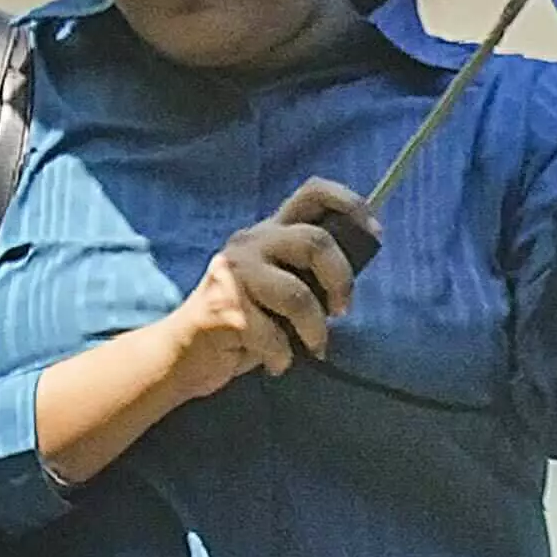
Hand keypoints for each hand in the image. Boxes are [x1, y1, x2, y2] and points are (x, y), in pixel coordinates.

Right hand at [176, 179, 371, 384]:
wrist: (183, 355)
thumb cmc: (242, 323)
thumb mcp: (278, 287)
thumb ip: (306, 272)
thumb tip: (352, 272)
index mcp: (269, 232)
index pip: (313, 193)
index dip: (350, 204)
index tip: (374, 233)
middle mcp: (250, 243)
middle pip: (315, 242)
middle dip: (341, 281)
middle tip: (342, 311)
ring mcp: (233, 273)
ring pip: (298, 294)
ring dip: (315, 330)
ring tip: (312, 347)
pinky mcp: (224, 307)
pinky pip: (272, 334)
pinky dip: (282, 356)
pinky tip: (276, 363)